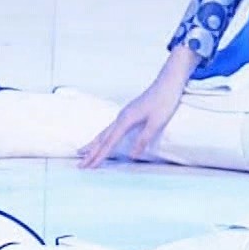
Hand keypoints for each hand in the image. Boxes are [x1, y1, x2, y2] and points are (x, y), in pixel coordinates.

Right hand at [77, 48, 199, 168]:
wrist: (168, 82)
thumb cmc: (164, 101)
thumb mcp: (156, 122)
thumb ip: (143, 139)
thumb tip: (131, 156)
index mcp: (126, 120)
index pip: (109, 142)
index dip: (99, 156)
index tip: (89, 167)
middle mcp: (121, 117)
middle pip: (102, 138)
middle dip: (90, 152)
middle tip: (80, 165)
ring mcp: (123, 114)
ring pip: (104, 132)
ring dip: (93, 144)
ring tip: (82, 152)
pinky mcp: (128, 113)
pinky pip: (110, 128)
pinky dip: (102, 137)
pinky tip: (101, 140)